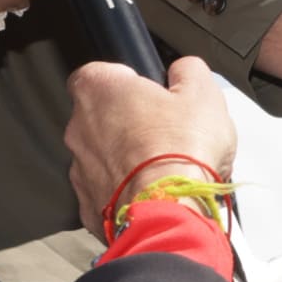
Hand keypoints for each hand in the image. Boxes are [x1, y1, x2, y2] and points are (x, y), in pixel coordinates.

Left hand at [66, 55, 238, 228]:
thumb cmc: (180, 151)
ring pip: (102, 158)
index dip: (127, 82)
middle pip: (101, 118)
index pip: (100, 73)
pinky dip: (126, 193)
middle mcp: (79, 129)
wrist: (169, 210)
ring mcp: (80, 170)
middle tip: (164, 133)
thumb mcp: (202, 93)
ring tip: (163, 169)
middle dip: (129, 124)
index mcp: (98, 91)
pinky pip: (107, 193)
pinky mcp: (89, 206)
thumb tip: (185, 70)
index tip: (150, 92)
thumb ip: (188, 71)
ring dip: (127, 161)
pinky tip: (153, 194)